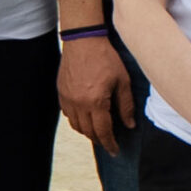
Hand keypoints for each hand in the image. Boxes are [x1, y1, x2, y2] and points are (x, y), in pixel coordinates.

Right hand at [56, 35, 137, 155]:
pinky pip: (67, 113)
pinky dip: (76, 119)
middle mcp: (79, 103)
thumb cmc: (105, 57)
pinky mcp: (61, 92)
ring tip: (97, 129)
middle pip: (88, 132)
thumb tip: (130, 124)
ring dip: (87, 131)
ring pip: (76, 125)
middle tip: (108, 142)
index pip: (103, 132)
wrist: (83, 40)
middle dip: (100, 140)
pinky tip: (85, 115)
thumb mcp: (122, 80)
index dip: (110, 144)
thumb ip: (126, 105)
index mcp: (95, 102)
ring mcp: (67, 98)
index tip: (115, 151)